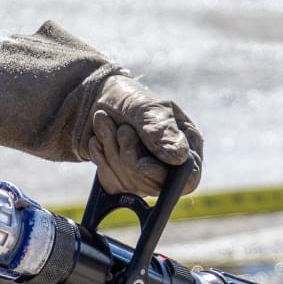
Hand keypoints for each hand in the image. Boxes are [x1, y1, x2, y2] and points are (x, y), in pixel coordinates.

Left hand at [89, 75, 202, 195]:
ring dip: (111, 149)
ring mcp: (145, 178)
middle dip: (129, 152)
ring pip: (128, 182)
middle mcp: (169, 166)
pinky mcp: (122, 183)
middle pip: (152, 183)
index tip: (141, 164)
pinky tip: (98, 139)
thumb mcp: (146, 107)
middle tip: (121, 128)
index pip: (188, 178)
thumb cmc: (128, 99)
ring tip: (106, 124)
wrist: (94, 100)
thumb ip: (161, 130)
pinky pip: (110, 183)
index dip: (163, 175)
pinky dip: (99, 157)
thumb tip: (179, 158)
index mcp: (187, 145)